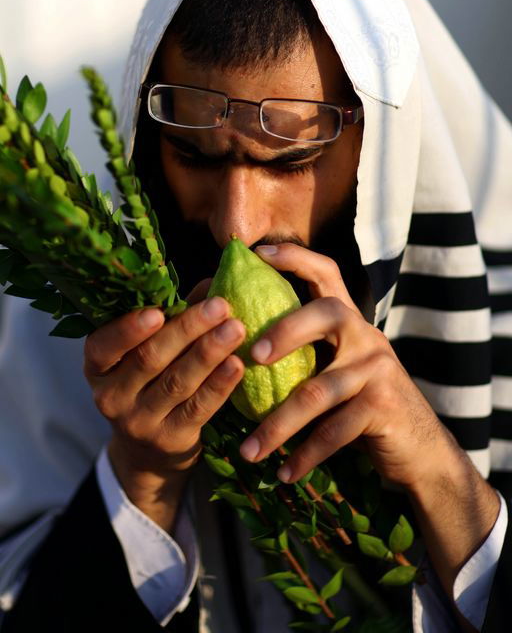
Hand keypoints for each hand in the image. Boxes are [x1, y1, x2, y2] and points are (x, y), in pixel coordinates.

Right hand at [83, 285, 244, 529]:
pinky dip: (218, 384)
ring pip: (176, 382)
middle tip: (220, 307)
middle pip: (149, 358)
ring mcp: (139, 421)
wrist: (148, 450)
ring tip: (236, 329)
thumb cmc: (152, 379)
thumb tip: (215, 281)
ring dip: (209, 353)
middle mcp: (111, 395)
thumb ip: (177, 314)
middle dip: (187, 329)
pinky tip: (237, 364)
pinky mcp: (170, 440)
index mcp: (98, 364)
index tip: (158, 312)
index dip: (129, 330)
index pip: (104, 346)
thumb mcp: (152, 346)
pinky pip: (198, 408)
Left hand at [239, 242, 450, 489]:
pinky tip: (282, 473)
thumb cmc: (361, 407)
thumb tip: (238, 351)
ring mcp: (378, 370)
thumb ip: (306, 356)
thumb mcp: (337, 372)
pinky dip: (304, 456)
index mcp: (350, 323)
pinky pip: (334, 432)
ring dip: (278, 425)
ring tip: (247, 452)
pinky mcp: (384, 406)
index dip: (294, 258)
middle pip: (326, 313)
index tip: (258, 253)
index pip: (327, 274)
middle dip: (285, 330)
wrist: (419, 450)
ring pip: (318, 391)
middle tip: (250, 356)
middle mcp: (366, 337)